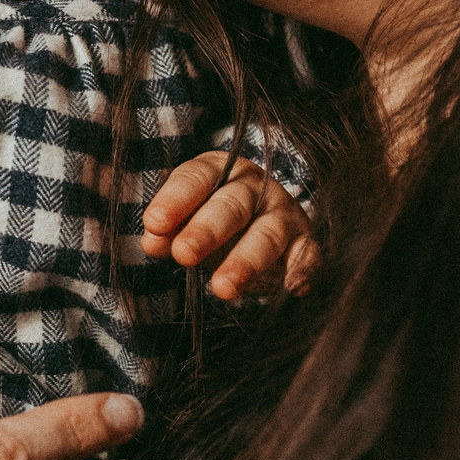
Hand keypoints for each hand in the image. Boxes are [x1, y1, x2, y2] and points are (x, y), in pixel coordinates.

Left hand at [139, 151, 315, 298]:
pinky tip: (293, 289)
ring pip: (267, 235)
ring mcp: (282, 213)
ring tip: (223, 288)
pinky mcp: (304, 240)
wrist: (262, 218)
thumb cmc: (212, 217)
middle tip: (184, 254)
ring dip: (246, 262)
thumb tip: (152, 241)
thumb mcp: (185, 218)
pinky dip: (302, 270)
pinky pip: (307, 254)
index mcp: (220, 171)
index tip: (155, 223)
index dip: (175, 200)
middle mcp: (255, 187)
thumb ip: (167, 229)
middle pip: (232, 206)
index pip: (197, 179)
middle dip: (207, 230)